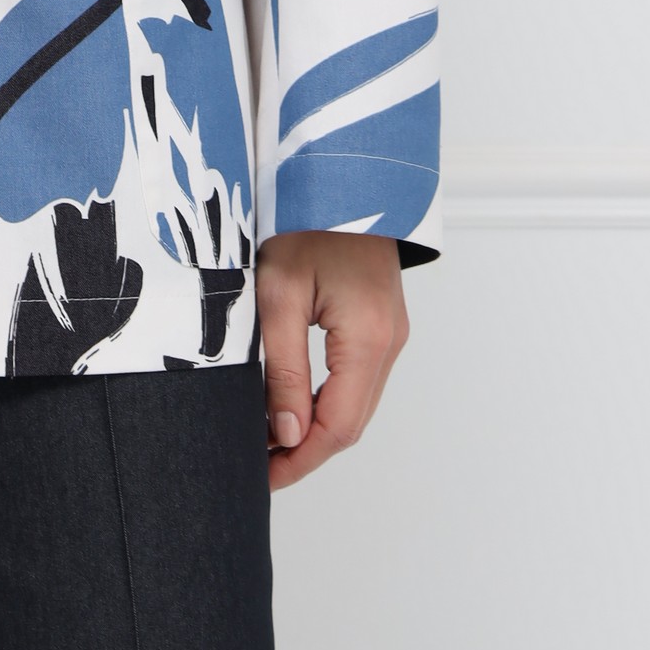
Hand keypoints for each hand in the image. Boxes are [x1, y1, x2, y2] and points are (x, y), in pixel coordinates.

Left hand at [256, 229, 409, 492]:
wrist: (340, 173)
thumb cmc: (305, 222)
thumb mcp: (278, 293)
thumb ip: (283, 368)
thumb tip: (286, 434)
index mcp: (368, 338)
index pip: (338, 427)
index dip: (300, 459)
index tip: (263, 476)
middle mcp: (389, 342)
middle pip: (352, 422)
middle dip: (306, 451)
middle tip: (259, 465)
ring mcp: (390, 332)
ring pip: (356, 403)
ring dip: (316, 427)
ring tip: (268, 440)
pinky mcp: (381, 322)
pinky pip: (358, 379)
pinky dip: (327, 401)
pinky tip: (293, 403)